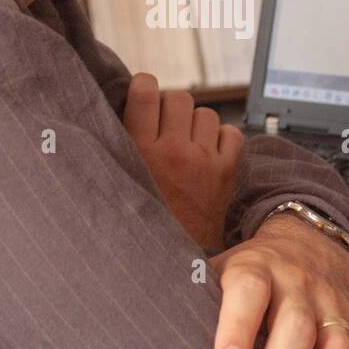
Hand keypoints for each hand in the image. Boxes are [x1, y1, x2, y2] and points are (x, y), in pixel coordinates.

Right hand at [123, 72, 244, 248]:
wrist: (169, 260)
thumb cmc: (137, 217)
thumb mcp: (117, 177)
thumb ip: (118, 142)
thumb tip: (123, 103)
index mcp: (139, 150)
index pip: (146, 90)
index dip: (144, 87)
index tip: (143, 96)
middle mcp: (174, 151)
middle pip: (179, 97)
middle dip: (171, 109)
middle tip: (164, 129)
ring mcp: (203, 161)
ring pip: (206, 113)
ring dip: (196, 124)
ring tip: (186, 145)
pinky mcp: (226, 173)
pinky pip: (231, 133)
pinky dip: (222, 139)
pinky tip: (207, 154)